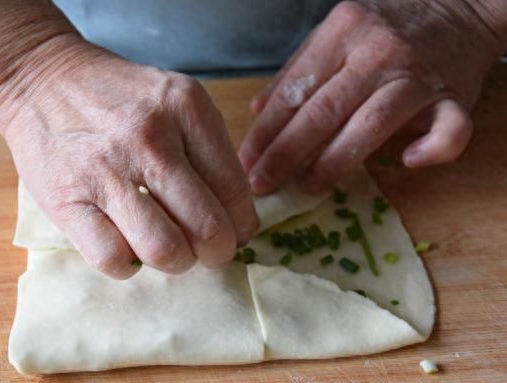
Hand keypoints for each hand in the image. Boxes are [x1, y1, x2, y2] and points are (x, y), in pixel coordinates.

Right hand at [2, 46, 257, 278]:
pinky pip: (112, 259)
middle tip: (208, 251)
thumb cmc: (117, 97)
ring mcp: (106, 170)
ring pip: (164, 250)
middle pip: (206, 227)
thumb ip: (210, 149)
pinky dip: (128, 265)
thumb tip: (236, 217)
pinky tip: (127, 245)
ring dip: (175, 262)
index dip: (241, 225)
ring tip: (169, 249)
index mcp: (186, 110)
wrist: (41, 80)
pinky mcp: (67, 200)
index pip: (234, 189)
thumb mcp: (175, 99)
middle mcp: (150, 139)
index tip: (234, 232)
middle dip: (216, 252)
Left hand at [239, 0, 504, 193]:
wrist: (458, 4)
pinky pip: (448, 130)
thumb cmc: (387, 23)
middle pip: (324, 111)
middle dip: (286, 153)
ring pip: (371, 125)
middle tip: (262, 184)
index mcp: (342, 33)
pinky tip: (405, 163)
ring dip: (335, 162)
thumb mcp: (335, 30)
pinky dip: (430, 150)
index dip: (267, 131)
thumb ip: (296, 69)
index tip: (246, 162)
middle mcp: (377, 53)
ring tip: (308, 187)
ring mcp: (417, 76)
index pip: (295, 90)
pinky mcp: (455, 96)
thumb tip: (257, 109)